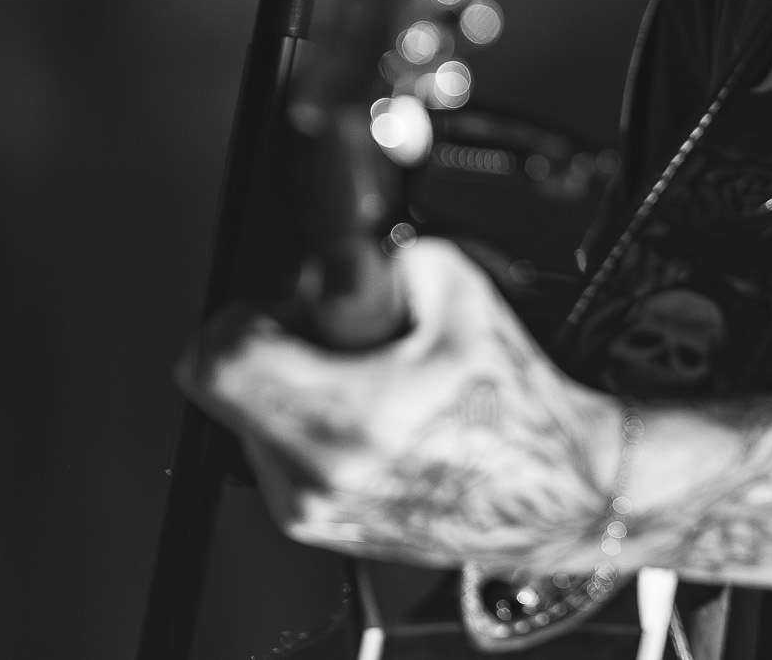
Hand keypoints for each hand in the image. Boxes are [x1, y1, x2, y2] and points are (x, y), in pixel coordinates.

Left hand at [180, 237, 621, 568]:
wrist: (551, 490)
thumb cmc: (518, 413)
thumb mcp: (467, 297)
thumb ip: (398, 255)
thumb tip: (354, 245)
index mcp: (353, 418)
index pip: (221, 363)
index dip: (240, 316)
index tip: (272, 303)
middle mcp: (318, 476)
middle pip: (226, 389)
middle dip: (268, 342)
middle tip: (318, 328)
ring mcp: (312, 510)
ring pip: (246, 421)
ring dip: (286, 384)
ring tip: (358, 373)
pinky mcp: (317, 525)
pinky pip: (276, 454)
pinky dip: (305, 421)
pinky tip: (367, 410)